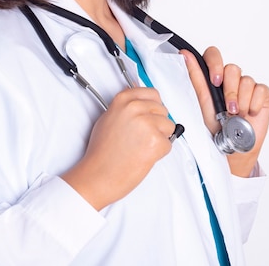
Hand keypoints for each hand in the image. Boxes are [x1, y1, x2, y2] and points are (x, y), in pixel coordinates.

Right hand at [62, 87, 173, 209]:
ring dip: (160, 137)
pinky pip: (169, 144)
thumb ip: (126, 105)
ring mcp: (146, 124)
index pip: (152, 93)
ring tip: (141, 146)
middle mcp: (135, 108)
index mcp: (123, 100)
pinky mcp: (155, 141)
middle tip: (141, 137)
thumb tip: (138, 95)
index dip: (153, 106)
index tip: (149, 115)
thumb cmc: (102, 151)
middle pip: (162, 110)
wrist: (99, 175)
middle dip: (157, 123)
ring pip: (169, 126)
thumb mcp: (108, 118)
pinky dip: (160, 152)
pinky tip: (143, 155)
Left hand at [181, 47, 268, 177]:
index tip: (215, 81)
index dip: (216, 63)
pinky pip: (261, 89)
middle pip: (233, 68)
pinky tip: (249, 114)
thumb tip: (185, 54)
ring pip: (247, 80)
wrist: (231, 146)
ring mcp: (246, 85)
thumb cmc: (214, 125)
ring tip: (236, 115)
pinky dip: (254, 104)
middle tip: (228, 108)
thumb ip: (196, 77)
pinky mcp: (261, 94)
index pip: (214, 55)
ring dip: (241, 101)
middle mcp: (230, 79)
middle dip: (230, 91)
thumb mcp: (202, 102)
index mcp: (213, 77)